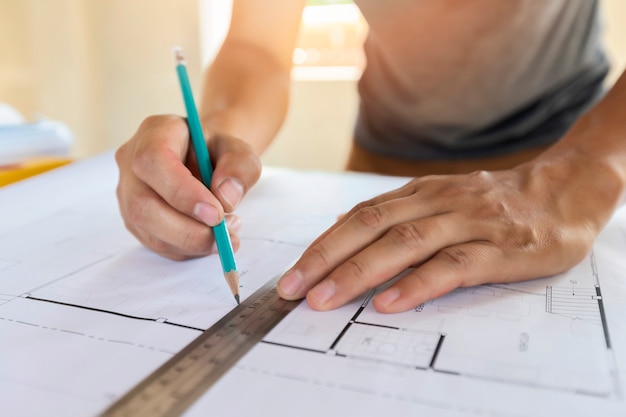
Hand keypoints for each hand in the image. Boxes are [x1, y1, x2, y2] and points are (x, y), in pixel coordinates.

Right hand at [115, 115, 261, 259]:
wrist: (207, 162)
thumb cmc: (219, 153)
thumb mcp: (240, 151)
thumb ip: (240, 168)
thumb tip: (226, 199)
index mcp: (155, 132)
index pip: (154, 161)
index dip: (183, 193)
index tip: (217, 214)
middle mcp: (131, 161)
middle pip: (142, 204)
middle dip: (186, 230)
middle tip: (223, 236)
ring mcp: (128, 193)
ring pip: (147, 229)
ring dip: (190, 242)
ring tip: (225, 233)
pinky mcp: (134, 219)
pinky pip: (156, 243)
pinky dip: (187, 248)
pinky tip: (210, 237)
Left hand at [277, 155, 620, 312]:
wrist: (563, 190)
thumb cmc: (493, 203)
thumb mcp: (440, 199)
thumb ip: (396, 215)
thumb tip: (341, 230)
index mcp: (419, 193)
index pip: (359, 216)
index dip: (322, 245)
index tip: (292, 274)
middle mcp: (437, 203)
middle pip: (371, 226)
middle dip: (326, 258)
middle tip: (294, 289)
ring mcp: (468, 223)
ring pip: (405, 243)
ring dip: (361, 271)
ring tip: (327, 298)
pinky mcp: (500, 248)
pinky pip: (454, 266)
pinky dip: (418, 284)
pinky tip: (390, 302)